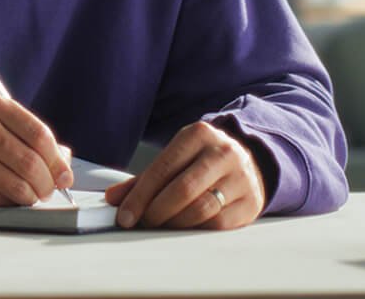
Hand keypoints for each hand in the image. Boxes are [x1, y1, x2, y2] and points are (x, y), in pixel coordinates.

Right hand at [0, 94, 73, 206]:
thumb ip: (31, 140)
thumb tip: (65, 163)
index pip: (39, 133)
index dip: (57, 159)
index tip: (64, 174)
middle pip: (31, 160)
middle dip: (48, 182)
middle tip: (49, 189)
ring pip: (19, 183)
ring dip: (33, 196)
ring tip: (32, 195)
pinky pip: (3, 198)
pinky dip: (14, 202)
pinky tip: (10, 197)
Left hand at [106, 121, 264, 229]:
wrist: (250, 162)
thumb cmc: (203, 162)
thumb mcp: (176, 159)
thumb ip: (144, 179)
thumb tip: (113, 198)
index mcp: (198, 134)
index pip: (163, 168)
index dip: (140, 196)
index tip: (125, 216)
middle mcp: (222, 152)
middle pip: (182, 190)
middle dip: (156, 211)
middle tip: (143, 223)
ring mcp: (240, 177)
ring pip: (201, 209)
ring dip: (175, 223)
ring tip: (162, 225)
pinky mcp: (250, 202)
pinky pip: (218, 224)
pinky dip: (196, 230)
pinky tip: (185, 228)